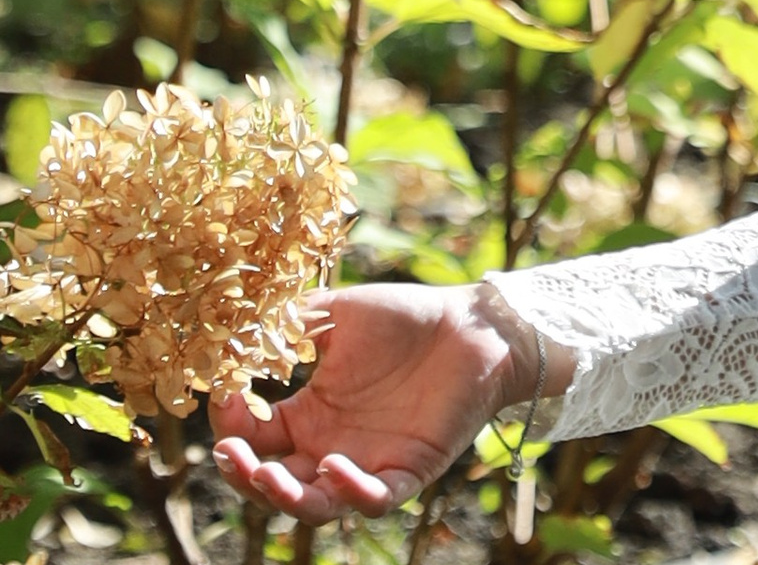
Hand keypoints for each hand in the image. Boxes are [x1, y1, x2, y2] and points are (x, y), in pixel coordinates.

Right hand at [212, 282, 552, 523]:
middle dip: (243, 477)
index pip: (252, 437)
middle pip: (271, 484)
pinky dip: (351, 494)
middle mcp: (328, 448)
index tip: (224, 395)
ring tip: (268, 475)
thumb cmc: (405, 318)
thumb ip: (290, 324)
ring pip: (314, 505)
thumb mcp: (339, 314)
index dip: (231, 424)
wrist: (472, 325)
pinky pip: (373, 500)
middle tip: (230, 456)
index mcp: (308, 415)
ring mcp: (366, 464)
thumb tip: (235, 330)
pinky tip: (335, 467)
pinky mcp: (406, 472)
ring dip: (285, 497)